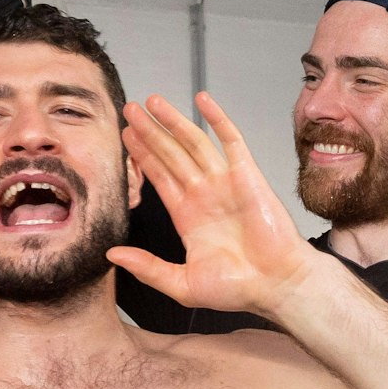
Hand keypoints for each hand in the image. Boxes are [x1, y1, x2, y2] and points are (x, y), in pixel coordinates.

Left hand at [109, 93, 317, 318]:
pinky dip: (217, 118)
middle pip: (171, 154)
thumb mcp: (182, 283)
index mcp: (188, 216)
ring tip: (151, 102)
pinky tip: (202, 99)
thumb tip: (111, 255)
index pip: (159, 177)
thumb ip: (147, 267)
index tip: (125, 136)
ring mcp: (225, 182)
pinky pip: (230, 140)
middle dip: (150, 132)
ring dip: (173, 121)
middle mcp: (204, 194)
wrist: (276, 285)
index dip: (142, 156)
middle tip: (129, 109)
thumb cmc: (237, 288)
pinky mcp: (247, 175)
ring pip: (193, 143)